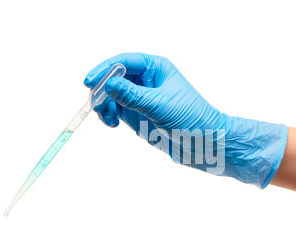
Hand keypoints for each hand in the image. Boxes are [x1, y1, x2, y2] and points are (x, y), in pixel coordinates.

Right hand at [84, 53, 287, 187]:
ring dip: (104, 104)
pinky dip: (108, 115)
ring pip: (111, 94)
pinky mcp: (137, 114)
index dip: (104, 69)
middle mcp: (146, 80)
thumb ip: (133, 95)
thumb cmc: (191, 119)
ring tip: (108, 119)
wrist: (205, 144)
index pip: (124, 62)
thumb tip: (109, 84)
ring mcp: (140, 97)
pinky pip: (115, 109)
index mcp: (155, 68)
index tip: (90, 82)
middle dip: (102, 90)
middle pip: (113, 77)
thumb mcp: (160, 105)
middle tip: (98, 106)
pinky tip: (111, 123)